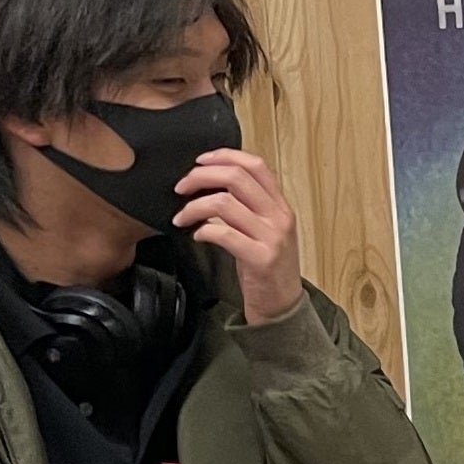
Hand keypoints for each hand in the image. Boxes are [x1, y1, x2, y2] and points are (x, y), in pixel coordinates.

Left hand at [172, 149, 303, 324]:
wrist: (282, 307)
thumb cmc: (267, 268)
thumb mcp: (265, 231)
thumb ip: (248, 206)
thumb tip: (210, 184)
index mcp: (280, 206)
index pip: (255, 165)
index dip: (224, 156)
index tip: (200, 161)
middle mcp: (279, 217)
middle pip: (236, 177)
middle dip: (200, 176)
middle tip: (181, 188)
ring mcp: (272, 237)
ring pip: (224, 203)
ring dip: (194, 207)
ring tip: (182, 217)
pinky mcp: (261, 258)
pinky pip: (223, 234)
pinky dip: (203, 231)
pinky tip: (197, 236)